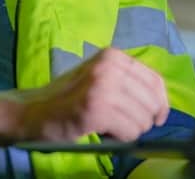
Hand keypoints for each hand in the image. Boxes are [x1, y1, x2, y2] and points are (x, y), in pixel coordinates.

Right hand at [9, 48, 168, 142]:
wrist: (33, 111)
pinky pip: (129, 132)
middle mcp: (109, 66)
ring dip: (130, 130)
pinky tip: (103, 131)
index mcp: (113, 55)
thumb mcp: (100, 77)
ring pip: (142, 120)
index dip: (161, 103)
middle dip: (143, 120)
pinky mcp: (95, 109)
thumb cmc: (69, 97)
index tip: (157, 117)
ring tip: (108, 126)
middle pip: (151, 102)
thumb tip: (161, 102)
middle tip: (123, 123)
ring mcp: (102, 87)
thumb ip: (127, 81)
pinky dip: (121, 138)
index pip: (155, 80)